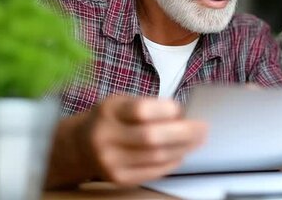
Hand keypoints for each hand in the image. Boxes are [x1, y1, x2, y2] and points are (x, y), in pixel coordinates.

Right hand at [76, 96, 206, 184]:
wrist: (79, 146)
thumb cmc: (110, 119)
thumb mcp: (122, 102)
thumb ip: (149, 106)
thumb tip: (185, 114)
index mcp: (109, 111)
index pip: (141, 111)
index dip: (167, 111)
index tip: (184, 110)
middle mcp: (105, 137)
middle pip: (152, 137)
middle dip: (184, 133)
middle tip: (202, 128)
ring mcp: (111, 161)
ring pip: (156, 157)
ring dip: (183, 148)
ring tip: (197, 140)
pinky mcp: (118, 178)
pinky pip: (153, 172)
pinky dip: (172, 162)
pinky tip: (181, 154)